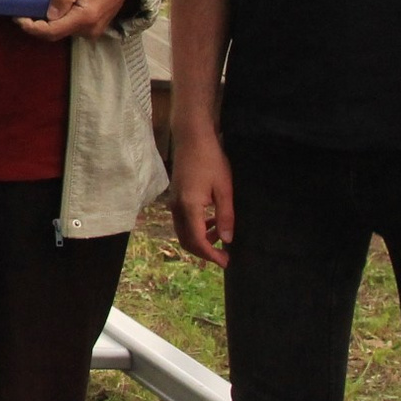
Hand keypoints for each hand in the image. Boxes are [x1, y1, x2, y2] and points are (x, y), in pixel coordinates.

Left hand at [16, 0, 131, 41]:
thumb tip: (49, 16)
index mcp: (84, 18)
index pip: (51, 32)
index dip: (32, 28)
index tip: (17, 18)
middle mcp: (89, 31)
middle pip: (55, 34)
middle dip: (37, 26)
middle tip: (21, 12)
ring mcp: (93, 32)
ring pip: (62, 32)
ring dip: (47, 24)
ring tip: (34, 9)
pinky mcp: (95, 29)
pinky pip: (71, 28)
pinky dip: (58, 22)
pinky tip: (51, 11)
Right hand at [171, 130, 233, 265]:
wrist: (192, 138)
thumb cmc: (211, 160)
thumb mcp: (224, 189)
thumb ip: (225, 216)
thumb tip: (227, 240)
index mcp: (189, 206)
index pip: (197, 241)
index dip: (211, 255)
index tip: (226, 262)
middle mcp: (177, 207)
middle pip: (186, 240)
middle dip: (204, 252)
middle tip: (224, 256)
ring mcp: (173, 202)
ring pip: (183, 232)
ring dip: (200, 240)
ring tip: (220, 238)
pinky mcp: (175, 197)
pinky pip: (183, 221)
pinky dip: (196, 228)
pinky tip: (212, 222)